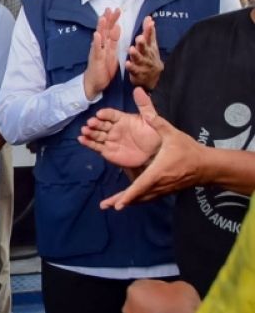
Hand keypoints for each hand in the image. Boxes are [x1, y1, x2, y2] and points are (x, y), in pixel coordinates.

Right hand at [79, 107, 159, 168]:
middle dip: (95, 123)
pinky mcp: (107, 151)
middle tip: (90, 123)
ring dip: (89, 132)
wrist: (155, 155)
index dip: (106, 114)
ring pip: (97, 134)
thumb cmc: (154, 135)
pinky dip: (88, 143)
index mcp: (122, 119)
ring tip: (84, 131)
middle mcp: (114, 128)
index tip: (100, 114)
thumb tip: (138, 89)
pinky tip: (82, 139)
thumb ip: (144, 104)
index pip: (111, 114)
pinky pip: (95, 146)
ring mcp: (110, 139)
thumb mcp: (151, 118)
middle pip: (101, 124)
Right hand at [83, 7, 120, 100]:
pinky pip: (96, 49)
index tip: (116, 9)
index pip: (110, 29)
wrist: (94, 83)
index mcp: (106, 44)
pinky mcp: (96, 59)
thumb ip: (113, 41)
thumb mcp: (112, 53)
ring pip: (99, 37)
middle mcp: (101, 46)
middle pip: (105, 30)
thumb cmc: (103, 69)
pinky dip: (96, 42)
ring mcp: (97, 51)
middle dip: (108, 19)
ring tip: (102, 17)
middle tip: (111, 8)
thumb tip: (117, 27)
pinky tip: (97, 34)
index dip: (113, 20)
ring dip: (101, 27)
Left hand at [100, 88, 200, 209]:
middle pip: (138, 197)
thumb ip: (156, 121)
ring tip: (110, 205)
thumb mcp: (172, 134)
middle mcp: (158, 184)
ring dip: (126, 202)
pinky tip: (127, 201)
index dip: (129, 196)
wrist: (206, 166)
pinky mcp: (164, 191)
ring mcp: (162, 190)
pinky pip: (147, 198)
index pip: (141, 186)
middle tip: (105, 206)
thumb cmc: (188, 150)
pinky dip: (136, 200)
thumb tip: (143, 107)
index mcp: (158, 172)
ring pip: (142, 199)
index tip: (117, 205)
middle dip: (120, 201)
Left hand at [123, 279, 199, 312]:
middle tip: (168, 312)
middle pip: (140, 305)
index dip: (158, 292)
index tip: (170, 297)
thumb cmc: (180, 306)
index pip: (145, 287)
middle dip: (151, 308)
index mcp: (135, 289)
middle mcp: (127, 307)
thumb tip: (169, 296)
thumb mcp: (181, 287)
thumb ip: (169, 290)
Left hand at [126, 16, 163, 89]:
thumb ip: (149, 32)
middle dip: (142, 43)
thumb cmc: (150, 57)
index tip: (150, 22)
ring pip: (139, 59)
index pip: (150, 37)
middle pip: (145, 48)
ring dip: (136, 54)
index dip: (150, 30)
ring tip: (131, 49)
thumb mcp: (151, 44)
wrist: (154, 77)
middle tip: (139, 37)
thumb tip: (149, 17)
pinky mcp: (138, 73)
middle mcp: (147, 55)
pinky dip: (131, 67)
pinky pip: (134, 70)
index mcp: (149, 46)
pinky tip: (127, 64)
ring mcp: (143, 64)